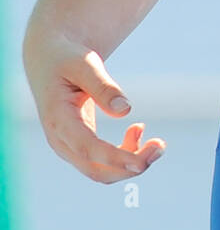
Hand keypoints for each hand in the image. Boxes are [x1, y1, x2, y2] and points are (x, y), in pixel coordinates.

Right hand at [22, 29, 164, 183]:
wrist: (49, 60)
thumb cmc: (67, 58)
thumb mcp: (84, 64)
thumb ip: (102, 86)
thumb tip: (125, 110)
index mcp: (58, 120)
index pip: (88, 148)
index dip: (115, 158)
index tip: (141, 162)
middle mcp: (61, 141)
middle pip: (97, 170)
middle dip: (131, 166)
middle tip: (161, 146)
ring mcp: (69, 147)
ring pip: (102, 171)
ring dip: (131, 162)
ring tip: (156, 141)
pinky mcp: (80, 145)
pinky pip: (104, 162)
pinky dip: (125, 154)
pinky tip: (137, 130)